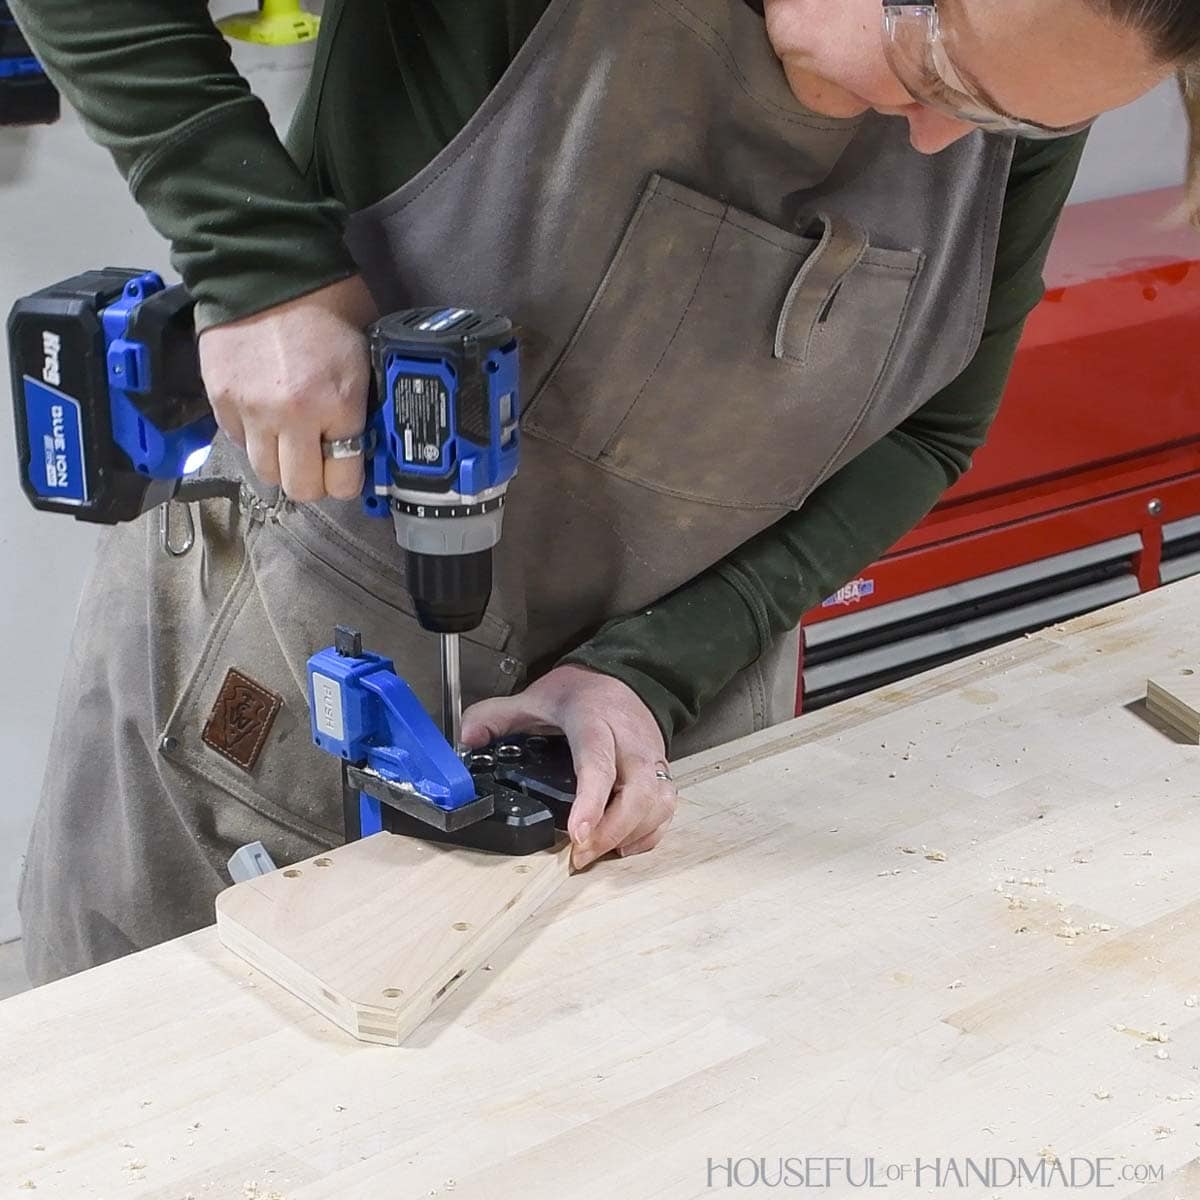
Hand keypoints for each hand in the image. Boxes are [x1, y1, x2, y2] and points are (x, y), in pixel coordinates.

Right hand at [198, 275, 377, 502]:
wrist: (267, 263)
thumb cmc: (327, 303)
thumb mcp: (365, 354)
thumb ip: (362, 403)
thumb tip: (366, 439)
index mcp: (337, 405)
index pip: (343, 480)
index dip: (348, 478)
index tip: (349, 467)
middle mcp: (291, 417)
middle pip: (300, 487)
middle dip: (314, 480)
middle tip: (320, 461)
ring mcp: (250, 410)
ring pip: (265, 472)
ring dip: (280, 462)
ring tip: (290, 440)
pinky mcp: (219, 398)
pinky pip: (237, 441)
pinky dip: (252, 437)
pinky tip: (264, 415)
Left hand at [461, 665, 676, 869]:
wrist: (627, 676)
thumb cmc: (582, 693)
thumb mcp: (534, 696)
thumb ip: (496, 716)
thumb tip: (466, 740)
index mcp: (596, 721)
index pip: (598, 762)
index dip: (591, 800)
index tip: (577, 833)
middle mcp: (631, 743)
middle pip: (639, 792)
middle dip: (612, 831)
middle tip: (580, 855)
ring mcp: (652, 759)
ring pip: (657, 805)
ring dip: (629, 836)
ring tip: (595, 854)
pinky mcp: (663, 774)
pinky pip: (665, 811)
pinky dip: (647, 835)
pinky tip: (620, 846)